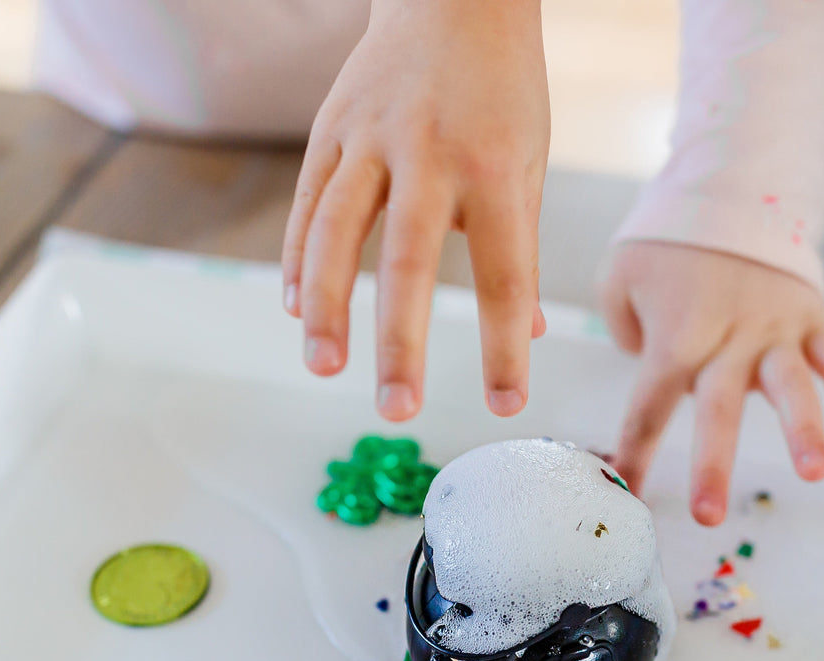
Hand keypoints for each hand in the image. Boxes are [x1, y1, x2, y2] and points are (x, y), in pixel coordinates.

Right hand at [282, 0, 548, 420]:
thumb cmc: (501, 89)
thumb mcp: (529, 164)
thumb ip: (522, 252)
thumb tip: (529, 332)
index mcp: (494, 169)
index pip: (503, 275)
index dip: (504, 346)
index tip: (506, 404)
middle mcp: (430, 154)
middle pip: (408, 261)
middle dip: (401, 343)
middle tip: (399, 408)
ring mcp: (371, 138)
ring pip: (336, 231)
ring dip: (326, 307)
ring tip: (324, 367)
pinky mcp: (331, 130)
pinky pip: (307, 204)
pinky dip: (298, 260)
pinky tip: (294, 309)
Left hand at [599, 241, 823, 524]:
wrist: (733, 185)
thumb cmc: (665, 241)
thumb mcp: (619, 275)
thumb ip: (622, 329)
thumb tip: (646, 369)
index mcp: (675, 334)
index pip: (649, 405)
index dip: (636, 451)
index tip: (627, 494)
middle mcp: (727, 336)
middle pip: (718, 407)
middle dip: (713, 464)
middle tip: (707, 516)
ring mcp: (775, 327)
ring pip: (793, 383)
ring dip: (804, 430)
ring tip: (816, 474)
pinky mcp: (811, 316)